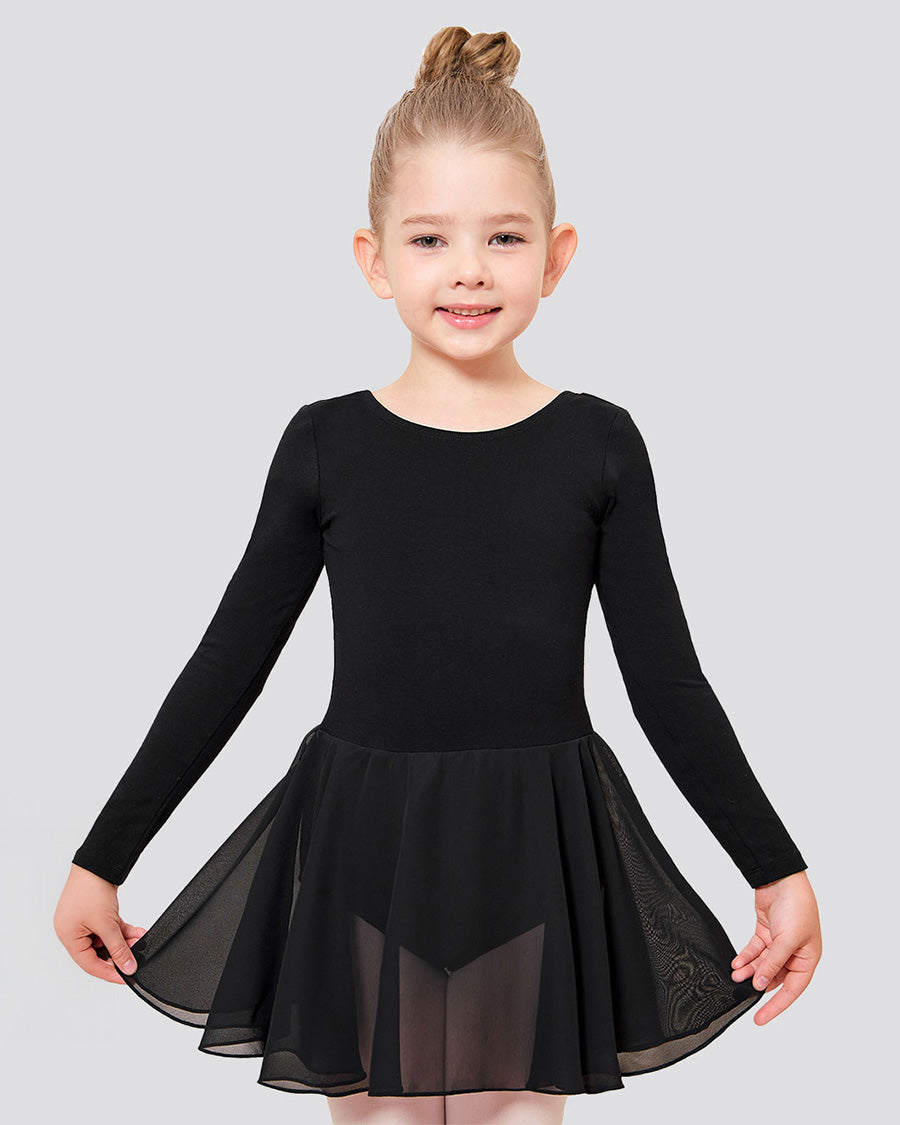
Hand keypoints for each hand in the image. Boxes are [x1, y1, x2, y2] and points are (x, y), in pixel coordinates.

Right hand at [54, 863, 146, 984]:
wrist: (98, 863)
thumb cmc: (90, 889)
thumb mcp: (106, 924)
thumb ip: (118, 948)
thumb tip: (127, 966)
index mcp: (68, 937)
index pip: (89, 964)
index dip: (109, 972)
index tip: (125, 977)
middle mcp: (73, 930)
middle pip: (99, 952)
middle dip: (119, 953)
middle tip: (135, 956)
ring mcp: (84, 921)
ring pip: (107, 939)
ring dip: (124, 941)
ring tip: (139, 940)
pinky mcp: (95, 912)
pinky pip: (110, 928)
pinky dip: (123, 930)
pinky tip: (137, 931)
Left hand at [731, 868, 821, 1024]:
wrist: (782, 878)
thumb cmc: (797, 907)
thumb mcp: (788, 939)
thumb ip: (774, 963)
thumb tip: (762, 984)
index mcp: (808, 959)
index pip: (792, 990)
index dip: (776, 1005)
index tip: (760, 1018)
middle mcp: (794, 953)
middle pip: (775, 977)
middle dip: (758, 985)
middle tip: (742, 994)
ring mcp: (779, 942)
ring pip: (763, 964)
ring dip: (749, 971)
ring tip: (735, 976)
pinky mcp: (766, 932)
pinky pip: (755, 950)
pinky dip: (745, 957)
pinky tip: (736, 965)